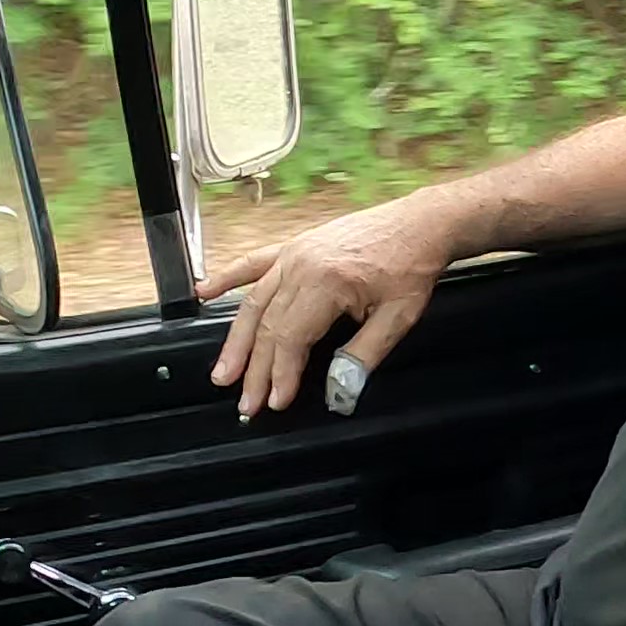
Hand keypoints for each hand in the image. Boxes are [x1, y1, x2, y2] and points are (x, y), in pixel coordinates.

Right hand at [205, 195, 459, 418]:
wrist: (422, 223)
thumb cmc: (414, 267)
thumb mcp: (399, 317)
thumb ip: (364, 355)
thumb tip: (338, 390)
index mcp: (326, 282)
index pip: (290, 338)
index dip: (280, 373)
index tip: (275, 401)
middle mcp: (302, 265)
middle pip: (267, 325)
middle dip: (254, 368)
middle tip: (246, 402)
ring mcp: (295, 252)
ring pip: (254, 301)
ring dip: (235, 339)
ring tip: (222, 371)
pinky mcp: (296, 245)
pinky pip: (253, 263)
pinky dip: (227, 278)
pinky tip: (204, 293)